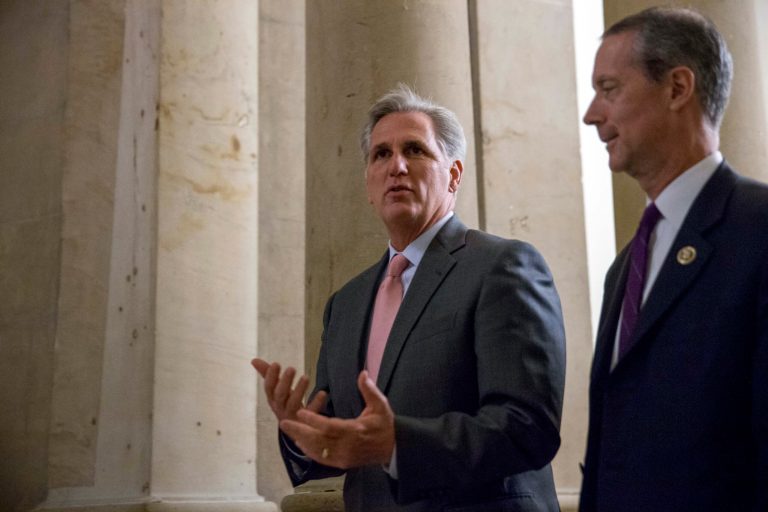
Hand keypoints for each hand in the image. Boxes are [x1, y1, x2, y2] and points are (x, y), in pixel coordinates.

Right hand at [251, 358, 326, 422]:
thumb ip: (266, 374)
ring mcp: (293, 416)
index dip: (271, 376)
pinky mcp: (306, 422)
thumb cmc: (284, 403)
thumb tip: (253, 360)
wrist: (295, 429)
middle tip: (291, 368)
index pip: (269, 388)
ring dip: (299, 390)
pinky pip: (311, 412)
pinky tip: (322, 393)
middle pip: (280, 396)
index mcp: (272, 399)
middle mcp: (280, 408)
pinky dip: (316, 402)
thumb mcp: (275, 390)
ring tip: (306, 377)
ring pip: (294, 404)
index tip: (276, 364)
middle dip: (285, 382)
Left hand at [279, 370, 394, 468]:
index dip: (314, 420)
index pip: (330, 427)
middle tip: (283, 422)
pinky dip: (309, 451)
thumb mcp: (381, 405)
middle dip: (299, 431)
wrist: (392, 448)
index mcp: (355, 431)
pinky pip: (321, 458)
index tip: (300, 411)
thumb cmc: (384, 424)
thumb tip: (362, 373)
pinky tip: (299, 442)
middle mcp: (347, 447)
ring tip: (287, 429)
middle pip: (318, 440)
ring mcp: (343, 458)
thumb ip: (369, 390)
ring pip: (317, 450)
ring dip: (300, 440)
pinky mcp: (341, 464)